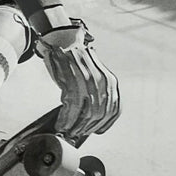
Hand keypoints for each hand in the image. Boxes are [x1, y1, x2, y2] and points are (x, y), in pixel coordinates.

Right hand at [36, 19, 120, 138]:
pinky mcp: (73, 80)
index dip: (106, 124)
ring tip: (68, 131)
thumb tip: (90, 120)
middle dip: (87, 128)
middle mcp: (102, 81)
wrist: (63, 42)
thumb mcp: (93, 77)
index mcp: (111, 81)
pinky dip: (66, 119)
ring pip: (86, 113)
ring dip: (76, 126)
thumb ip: (96, 95)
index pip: (114, 109)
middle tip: (77, 134)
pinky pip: (72, 107)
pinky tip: (62, 124)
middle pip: (99, 113)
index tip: (97, 131)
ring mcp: (88, 80)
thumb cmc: (75, 63)